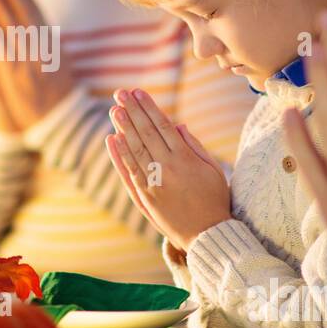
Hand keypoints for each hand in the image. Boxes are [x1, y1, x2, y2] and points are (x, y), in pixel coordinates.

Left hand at [0, 0, 74, 131]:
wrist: (62, 121)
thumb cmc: (56, 90)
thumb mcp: (56, 56)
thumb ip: (41, 35)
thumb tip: (25, 12)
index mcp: (50, 38)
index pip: (29, 5)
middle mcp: (41, 47)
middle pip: (20, 11)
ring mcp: (30, 62)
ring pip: (11, 28)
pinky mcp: (19, 79)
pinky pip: (5, 54)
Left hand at [104, 88, 231, 250]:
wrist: (206, 234)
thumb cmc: (214, 199)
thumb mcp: (213, 169)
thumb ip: (194, 146)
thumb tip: (178, 125)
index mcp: (185, 159)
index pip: (162, 126)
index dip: (149, 108)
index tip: (138, 92)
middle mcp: (166, 168)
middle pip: (145, 133)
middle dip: (132, 111)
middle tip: (120, 93)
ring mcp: (153, 183)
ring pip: (134, 150)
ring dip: (123, 128)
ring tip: (114, 110)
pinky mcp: (144, 196)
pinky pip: (128, 171)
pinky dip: (119, 155)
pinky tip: (112, 140)